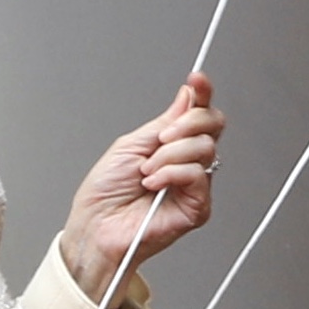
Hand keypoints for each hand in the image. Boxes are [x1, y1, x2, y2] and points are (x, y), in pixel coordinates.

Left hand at [59, 74, 222, 302]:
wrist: (96, 228)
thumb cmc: (104, 194)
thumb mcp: (130, 145)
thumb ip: (164, 122)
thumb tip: (187, 96)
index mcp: (171, 144)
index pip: (198, 113)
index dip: (202, 93)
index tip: (197, 79)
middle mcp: (186, 161)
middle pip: (213, 125)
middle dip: (187, 123)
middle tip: (161, 138)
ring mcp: (194, 184)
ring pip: (204, 148)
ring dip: (169, 155)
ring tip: (146, 171)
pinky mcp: (197, 206)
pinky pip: (198, 175)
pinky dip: (171, 174)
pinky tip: (153, 184)